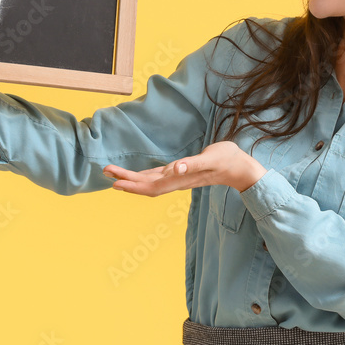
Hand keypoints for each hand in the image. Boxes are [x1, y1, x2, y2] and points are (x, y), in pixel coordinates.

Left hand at [102, 141, 266, 196]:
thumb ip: (193, 164)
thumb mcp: (211, 159)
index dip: (132, 184)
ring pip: (149, 182)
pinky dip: (143, 176)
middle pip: (145, 185)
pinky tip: (136, 174)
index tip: (115, 181)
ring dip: (131, 179)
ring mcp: (178, 178)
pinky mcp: (181, 172)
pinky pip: (157, 177)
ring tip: (113, 173)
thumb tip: (175, 168)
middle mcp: (176, 181)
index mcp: (180, 178)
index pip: (151, 185)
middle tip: (104, 171)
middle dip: (125, 180)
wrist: (240, 167)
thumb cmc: (227, 160)